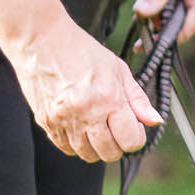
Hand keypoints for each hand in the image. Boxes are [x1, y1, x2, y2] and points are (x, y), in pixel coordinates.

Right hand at [8, 17, 160, 162]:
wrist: (40, 39)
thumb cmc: (80, 51)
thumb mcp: (118, 69)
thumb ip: (138, 99)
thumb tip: (154, 121)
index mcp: (108, 99)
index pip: (131, 140)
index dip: (136, 137)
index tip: (133, 127)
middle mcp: (86, 112)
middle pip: (110, 153)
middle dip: (118, 145)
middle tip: (115, 128)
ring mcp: (64, 119)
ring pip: (88, 155)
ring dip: (97, 147)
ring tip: (96, 126)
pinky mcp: (46, 122)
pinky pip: (66, 148)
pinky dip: (76, 144)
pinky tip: (79, 127)